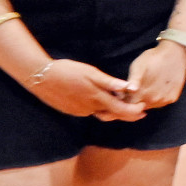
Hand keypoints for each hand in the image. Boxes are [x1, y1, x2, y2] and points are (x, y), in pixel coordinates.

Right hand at [28, 58, 145, 120]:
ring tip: (121, 104)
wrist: (40, 77)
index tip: (144, 109)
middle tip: (139, 111)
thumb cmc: (67, 70)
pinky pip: (89, 112)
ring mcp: (79, 111)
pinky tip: (99, 100)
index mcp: (97, 98)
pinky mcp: (71, 110)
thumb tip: (128, 87)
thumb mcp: (90, 72)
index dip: (135, 112)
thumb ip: (109, 82)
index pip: (122, 110)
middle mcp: (90, 109)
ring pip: (100, 113)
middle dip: (127, 114)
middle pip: (113, 115)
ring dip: (112, 111)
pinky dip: (98, 108)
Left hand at [124, 39, 185, 110]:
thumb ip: (132, 80)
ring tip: (147, 86)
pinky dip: (156, 98)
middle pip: (139, 107)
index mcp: (142, 92)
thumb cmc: (154, 58)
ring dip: (146, 100)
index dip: (124, 99)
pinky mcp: (173, 98)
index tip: (124, 92)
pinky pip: (161, 103)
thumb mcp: (138, 66)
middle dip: (135, 100)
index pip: (128, 105)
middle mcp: (154, 99)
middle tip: (136, 88)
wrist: (176, 54)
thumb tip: (129, 90)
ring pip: (150, 105)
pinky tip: (156, 87)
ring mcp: (165, 100)